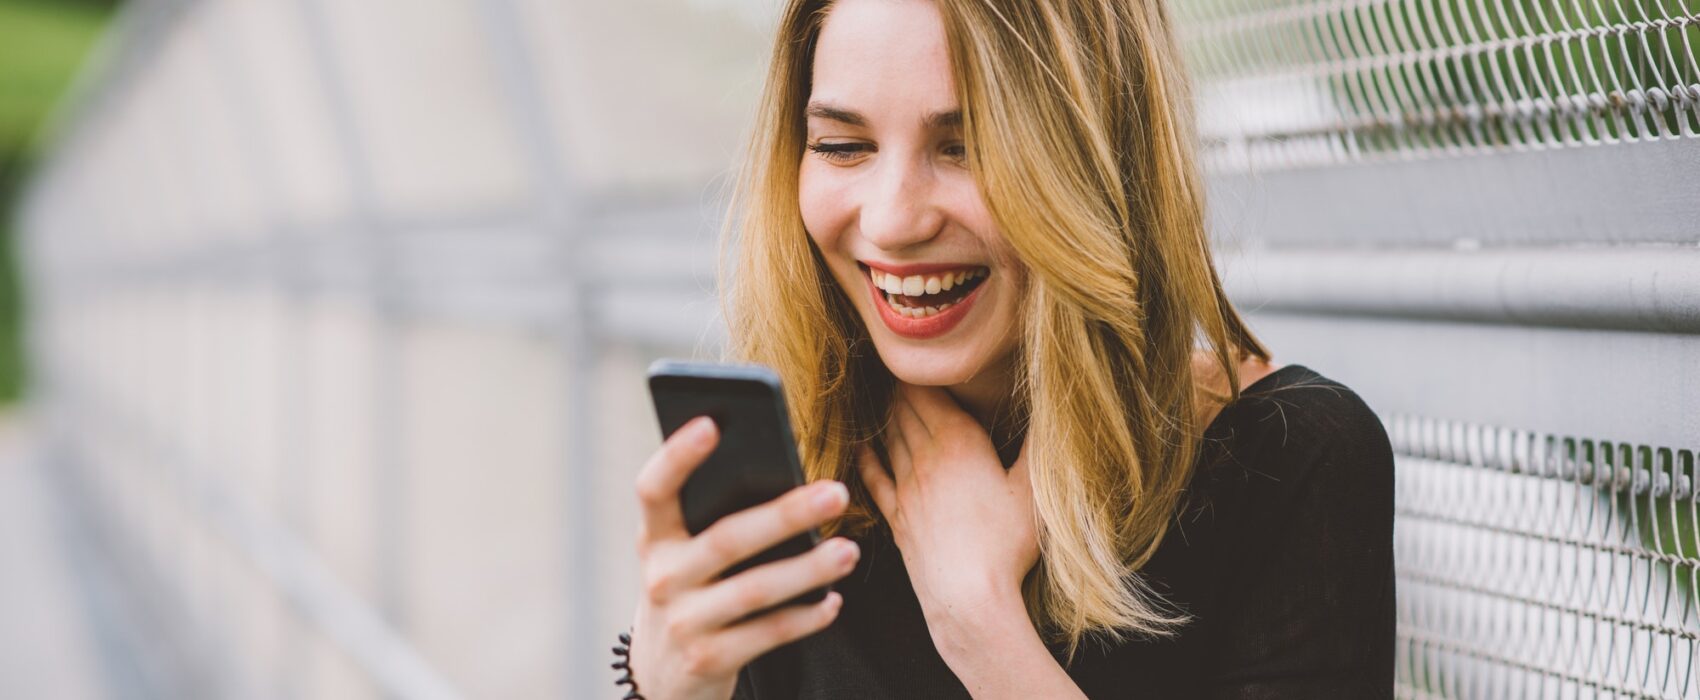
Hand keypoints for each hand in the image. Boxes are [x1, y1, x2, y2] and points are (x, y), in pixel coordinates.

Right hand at [630, 416, 859, 699]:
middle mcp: (662, 576)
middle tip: (838, 492)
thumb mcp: (684, 553)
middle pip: (727, 540)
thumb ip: (714, 517)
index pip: (654, 489)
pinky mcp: (709, 659)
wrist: (664, 674)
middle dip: (786, 514)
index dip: (677, 456)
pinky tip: (833, 601)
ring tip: (849, 551)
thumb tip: (786, 477)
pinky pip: (767, 634)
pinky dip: (805, 617)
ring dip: (808, 570)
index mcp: (653, 537)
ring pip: (754, 590)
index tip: (711, 423)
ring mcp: (684, 621)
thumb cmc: (691, 587)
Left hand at [856, 383, 1038, 634]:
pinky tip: (862, 448)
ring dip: (889, 417)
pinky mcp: (896, 517)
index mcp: (958, 442)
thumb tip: (1049, 405)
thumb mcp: (1034, 488)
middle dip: (904, 390)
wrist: (967, 596)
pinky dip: (867, 457)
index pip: (928, 394)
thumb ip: (1037, 443)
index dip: (921, 374)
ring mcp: (905, 488)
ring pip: (890, 439)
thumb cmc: (1006, 543)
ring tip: (891, 401)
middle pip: (905, 411)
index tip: (919, 359)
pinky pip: (874, 477)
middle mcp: (924, 458)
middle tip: (904, 373)